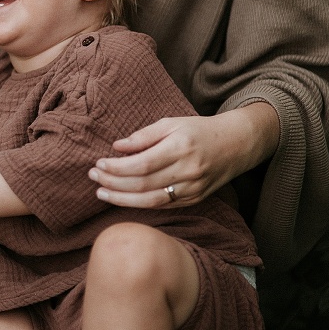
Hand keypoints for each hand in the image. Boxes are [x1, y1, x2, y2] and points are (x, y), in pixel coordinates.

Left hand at [88, 103, 279, 209]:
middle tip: (93, 177)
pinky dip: (140, 205)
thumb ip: (144, 135)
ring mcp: (192, 189)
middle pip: (144, 184)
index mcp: (180, 147)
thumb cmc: (199, 130)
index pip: (142, 163)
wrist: (235, 145)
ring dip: (122, 199)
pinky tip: (123, 199)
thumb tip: (116, 147)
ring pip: (152, 201)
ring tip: (101, 193)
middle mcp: (187, 171)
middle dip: (114, 183)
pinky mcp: (194, 200)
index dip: (118, 167)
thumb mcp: (172, 123)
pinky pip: (163, 206)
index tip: (99, 164)